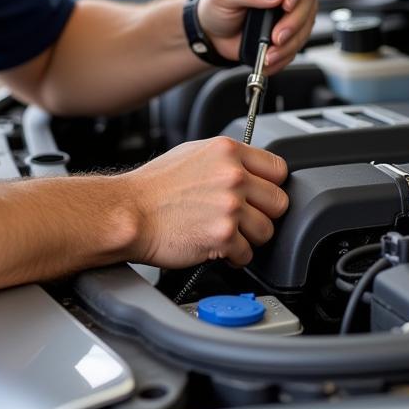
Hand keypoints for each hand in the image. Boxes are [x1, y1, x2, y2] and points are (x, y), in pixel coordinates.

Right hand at [125, 137, 288, 267]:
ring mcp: (230, 206)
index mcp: (227, 151)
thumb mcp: (192, 153)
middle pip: (279, 202)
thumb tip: (250, 170)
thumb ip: (226, 160)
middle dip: (263, 213)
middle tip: (243, 217)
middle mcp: (232, 176)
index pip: (279, 168)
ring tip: (227, 233)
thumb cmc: (154, 187)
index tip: (262, 194)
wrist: (129, 212)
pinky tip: (217, 246)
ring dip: (249, 237)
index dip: (271, 185)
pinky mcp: (223, 236)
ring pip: (267, 231)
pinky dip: (234, 256)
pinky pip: (247, 254)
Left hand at [197, 0, 319, 72]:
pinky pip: (303, 36)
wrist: (213, 36)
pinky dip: (290, 48)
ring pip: (310, 13)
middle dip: (297, 7)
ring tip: (272, 42)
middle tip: (280, 16)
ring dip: (293, 31)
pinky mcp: (292, 24)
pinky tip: (273, 53)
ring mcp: (292, 2)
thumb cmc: (216, 5)